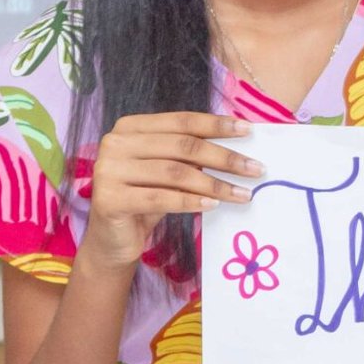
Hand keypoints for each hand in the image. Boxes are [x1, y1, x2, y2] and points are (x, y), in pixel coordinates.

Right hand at [80, 113, 264, 270]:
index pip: (181, 121)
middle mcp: (115, 143)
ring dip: (215, 184)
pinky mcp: (109, 200)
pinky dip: (191, 201)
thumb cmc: (145, 201)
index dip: (216, 125)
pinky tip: (213, 204)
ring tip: (243, 194)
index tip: (248, 131)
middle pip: (182, 146)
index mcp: (130, 126)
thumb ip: (189, 155)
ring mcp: (108, 170)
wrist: (113, 242)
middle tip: (256, 169)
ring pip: (175, 173)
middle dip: (224, 158)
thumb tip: (238, 148)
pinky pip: (161, 198)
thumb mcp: (168, 172)